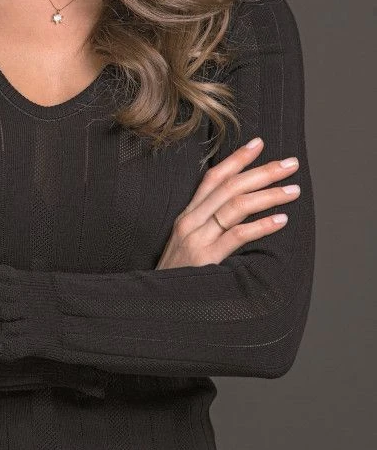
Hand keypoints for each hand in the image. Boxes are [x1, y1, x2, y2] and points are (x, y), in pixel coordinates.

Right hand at [156, 137, 300, 268]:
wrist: (157, 305)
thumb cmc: (177, 278)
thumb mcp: (186, 245)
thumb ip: (207, 227)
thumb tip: (239, 211)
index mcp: (187, 215)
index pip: (213, 177)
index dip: (237, 159)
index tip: (259, 144)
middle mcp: (190, 221)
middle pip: (230, 187)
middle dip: (263, 172)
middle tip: (290, 164)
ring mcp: (196, 239)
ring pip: (236, 206)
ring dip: (268, 194)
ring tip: (293, 190)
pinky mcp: (205, 259)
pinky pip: (237, 235)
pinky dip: (261, 226)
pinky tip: (281, 220)